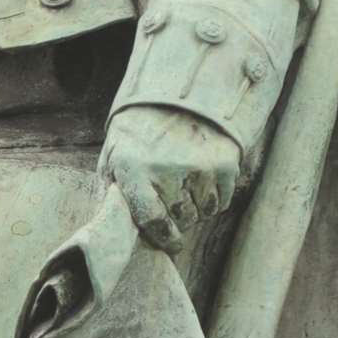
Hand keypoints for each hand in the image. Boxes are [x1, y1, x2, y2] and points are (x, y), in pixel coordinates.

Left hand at [99, 105, 239, 253]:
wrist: (174, 94)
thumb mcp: (114, 156)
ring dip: (196, 206)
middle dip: (177, 217)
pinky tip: (201, 177)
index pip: (153, 221)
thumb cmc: (138, 131)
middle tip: (171, 197)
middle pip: (181, 219)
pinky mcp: (225, 163)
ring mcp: (200, 166)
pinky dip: (213, 196)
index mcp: (135, 169)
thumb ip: (112, 192)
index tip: (170, 244)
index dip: (163, 239)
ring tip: (184, 182)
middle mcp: (169, 169)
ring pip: (204, 212)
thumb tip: (115, 229)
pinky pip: (222, 200)